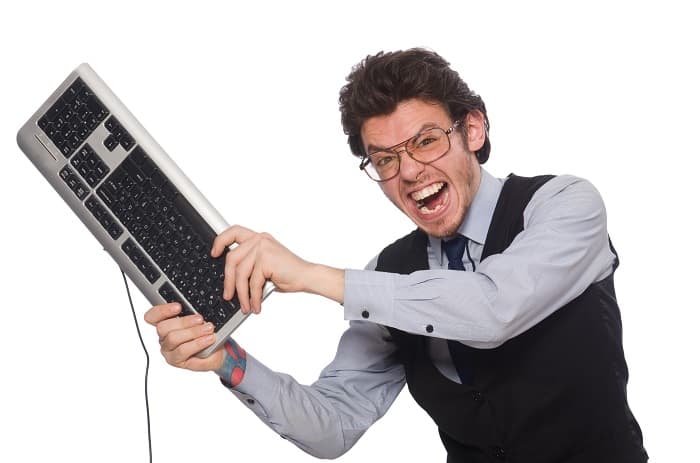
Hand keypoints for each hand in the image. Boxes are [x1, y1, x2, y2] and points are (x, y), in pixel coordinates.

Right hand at [144, 303, 224, 371]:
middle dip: (184, 321)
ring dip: (193, 332)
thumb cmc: (207, 333)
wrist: (217, 351)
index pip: (153, 316)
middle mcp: (164, 336)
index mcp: (166, 322)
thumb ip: (197, 311)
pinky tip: (209, 339)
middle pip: (162, 327)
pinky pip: (183, 350)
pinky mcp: (175, 360)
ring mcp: (168, 350)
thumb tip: (202, 301)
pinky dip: (198, 343)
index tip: (178, 307)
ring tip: (208, 329)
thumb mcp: (204, 318)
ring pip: (172, 338)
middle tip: (200, 319)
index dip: (162, 311)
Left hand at [211, 225, 343, 313]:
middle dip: (228, 281)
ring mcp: (262, 247)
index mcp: (258, 238)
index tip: (214, 254)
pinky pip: (252, 282)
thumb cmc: (289, 274)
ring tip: (245, 306)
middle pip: (232, 259)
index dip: (220, 241)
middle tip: (228, 296)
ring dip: (241, 294)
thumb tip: (230, 279)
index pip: (234, 232)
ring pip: (241, 273)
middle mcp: (259, 239)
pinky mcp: (266, 259)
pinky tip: (256, 305)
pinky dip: (253, 297)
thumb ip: (249, 265)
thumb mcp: (265, 265)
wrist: (308, 276)